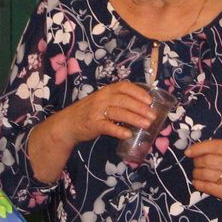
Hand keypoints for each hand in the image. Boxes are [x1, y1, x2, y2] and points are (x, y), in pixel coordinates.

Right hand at [28, 81, 155, 182]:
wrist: (67, 123)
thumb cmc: (89, 112)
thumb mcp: (102, 101)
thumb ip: (118, 101)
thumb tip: (142, 107)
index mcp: (106, 91)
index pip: (125, 87)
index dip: (138, 92)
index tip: (150, 100)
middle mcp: (102, 98)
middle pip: (124, 100)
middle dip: (141, 108)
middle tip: (153, 116)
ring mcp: (97, 111)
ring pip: (119, 113)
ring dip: (135, 119)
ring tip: (147, 125)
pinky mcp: (93, 125)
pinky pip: (108, 127)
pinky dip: (119, 131)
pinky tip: (128, 134)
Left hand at [185, 139, 221, 211]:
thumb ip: (217, 149)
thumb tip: (193, 150)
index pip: (213, 146)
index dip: (198, 148)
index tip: (188, 152)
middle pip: (206, 160)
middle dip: (197, 162)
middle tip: (197, 164)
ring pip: (203, 173)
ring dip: (196, 173)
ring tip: (198, 173)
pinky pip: (205, 186)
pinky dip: (197, 183)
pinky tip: (198, 182)